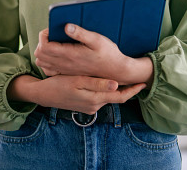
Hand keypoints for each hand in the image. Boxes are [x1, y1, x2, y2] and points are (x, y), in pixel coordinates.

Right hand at [8, 74, 145, 114]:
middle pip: (117, 98)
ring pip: (108, 98)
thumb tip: (116, 85)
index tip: (143, 83)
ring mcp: (89, 107)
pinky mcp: (85, 105)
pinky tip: (107, 83)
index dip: (133, 90)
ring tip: (125, 79)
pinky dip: (106, 91)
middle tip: (139, 81)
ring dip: (117, 90)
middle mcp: (95, 105)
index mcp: (95, 99)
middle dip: (129, 90)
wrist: (43, 95)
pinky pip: (100, 98)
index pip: (120, 97)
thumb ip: (97, 84)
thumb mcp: (78, 82)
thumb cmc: (59, 85)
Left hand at [35, 25, 152, 85]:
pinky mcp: (67, 74)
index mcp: (69, 54)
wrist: (115, 71)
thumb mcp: (97, 40)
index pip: (44, 46)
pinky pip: (49, 70)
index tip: (52, 29)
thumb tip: (66, 26)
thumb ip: (81, 33)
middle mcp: (64, 64)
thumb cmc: (108, 53)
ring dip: (43, 51)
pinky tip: (56, 54)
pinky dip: (47, 61)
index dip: (44, 35)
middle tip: (53, 34)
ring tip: (54, 43)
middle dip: (42, 41)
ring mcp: (65, 70)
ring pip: (42, 62)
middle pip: (40, 54)